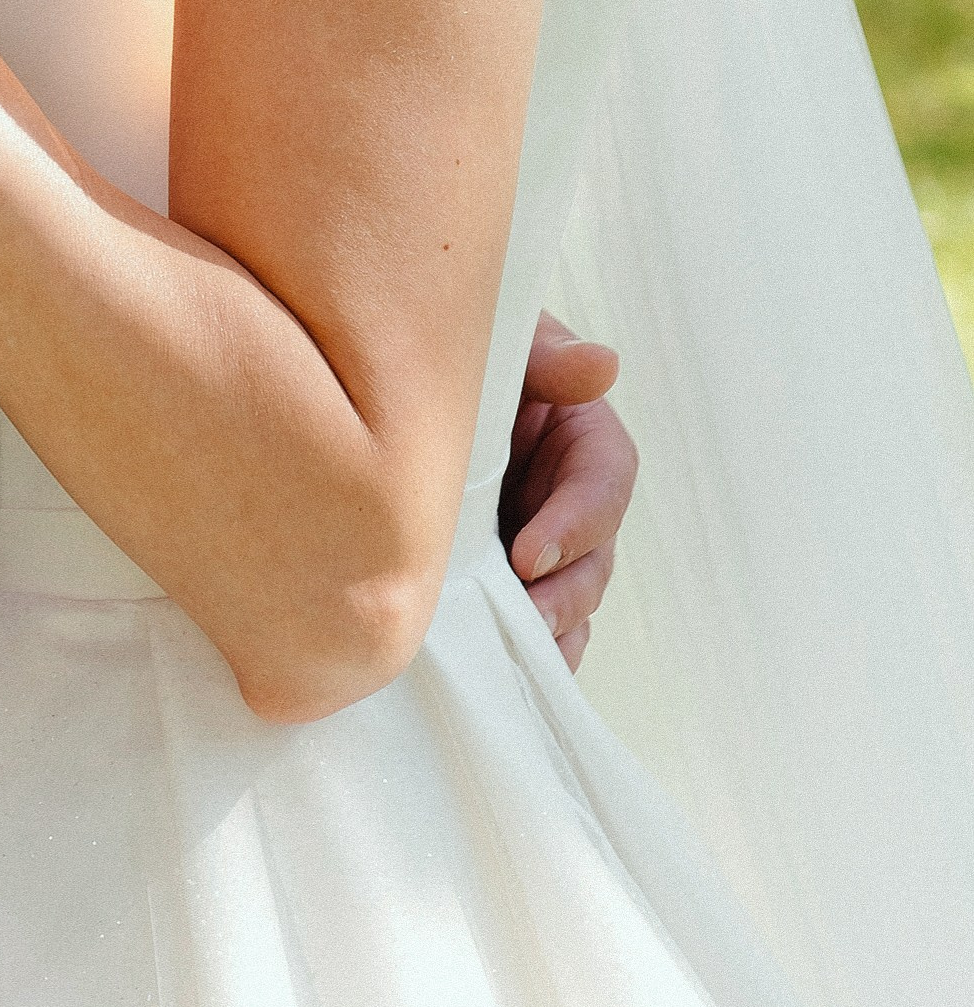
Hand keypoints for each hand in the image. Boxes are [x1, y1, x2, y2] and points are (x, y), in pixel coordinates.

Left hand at [500, 309, 636, 670]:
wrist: (402, 373)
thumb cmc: (468, 349)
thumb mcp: (509, 341)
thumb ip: (549, 358)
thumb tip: (602, 365)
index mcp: (583, 437)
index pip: (604, 484)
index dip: (578, 524)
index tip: (532, 554)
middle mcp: (569, 496)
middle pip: (593, 558)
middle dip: (564, 595)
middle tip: (525, 617)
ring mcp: (539, 539)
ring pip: (566, 598)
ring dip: (548, 631)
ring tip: (510, 654)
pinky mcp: (504, 571)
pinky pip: (528, 620)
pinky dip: (519, 646)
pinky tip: (493, 666)